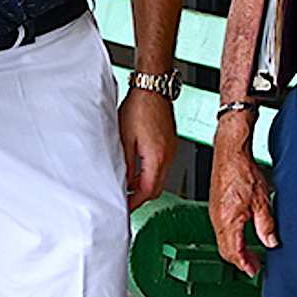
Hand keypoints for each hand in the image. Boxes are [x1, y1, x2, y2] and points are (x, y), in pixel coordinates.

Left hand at [119, 87, 177, 209]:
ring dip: (146, 186)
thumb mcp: (125, 138)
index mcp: (156, 157)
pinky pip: (162, 166)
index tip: (125, 207)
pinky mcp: (170, 144)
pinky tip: (139, 170)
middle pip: (157, 189)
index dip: (135, 203)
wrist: (153, 88)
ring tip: (129, 188)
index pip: (147, 191)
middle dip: (141, 198)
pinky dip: (151, 174)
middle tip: (126, 201)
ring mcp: (171, 150)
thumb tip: (125, 182)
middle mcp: (168, 156)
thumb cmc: (139, 107)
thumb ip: (126, 164)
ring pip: (161, 179)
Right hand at [207, 122, 276, 275]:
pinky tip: (241, 234)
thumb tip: (271, 242)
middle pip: (225, 250)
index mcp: (228, 221)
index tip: (254, 270)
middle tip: (254, 265)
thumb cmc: (242, 170)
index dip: (245, 264)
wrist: (229, 151)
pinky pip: (220, 229)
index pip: (234, 252)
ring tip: (249, 253)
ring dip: (235, 249)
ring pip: (222, 240)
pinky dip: (230, 237)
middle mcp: (217, 219)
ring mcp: (214, 212)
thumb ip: (266, 225)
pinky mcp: (215, 205)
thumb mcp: (262, 201)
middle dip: (239, 260)